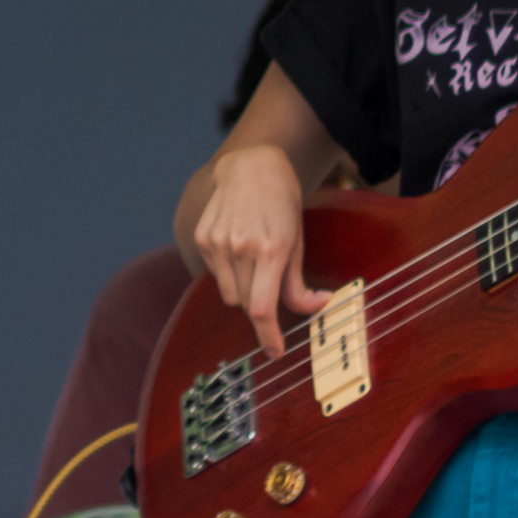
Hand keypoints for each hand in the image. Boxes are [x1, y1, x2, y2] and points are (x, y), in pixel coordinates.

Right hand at [184, 145, 329, 359]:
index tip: (274, 352)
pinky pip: (216, 275)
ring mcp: (217, 242)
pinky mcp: (202, 237)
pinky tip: (238, 249)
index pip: (262, 308)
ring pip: (229, 293)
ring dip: (243, 291)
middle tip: (271, 296)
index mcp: (271, 249)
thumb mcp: (298, 240)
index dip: (268, 336)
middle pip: (245, 304)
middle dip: (260, 310)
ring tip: (254, 264)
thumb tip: (315, 307)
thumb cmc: (282, 203)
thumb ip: (298, 281)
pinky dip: (228, 274)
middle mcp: (240, 247)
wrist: (250, 165)